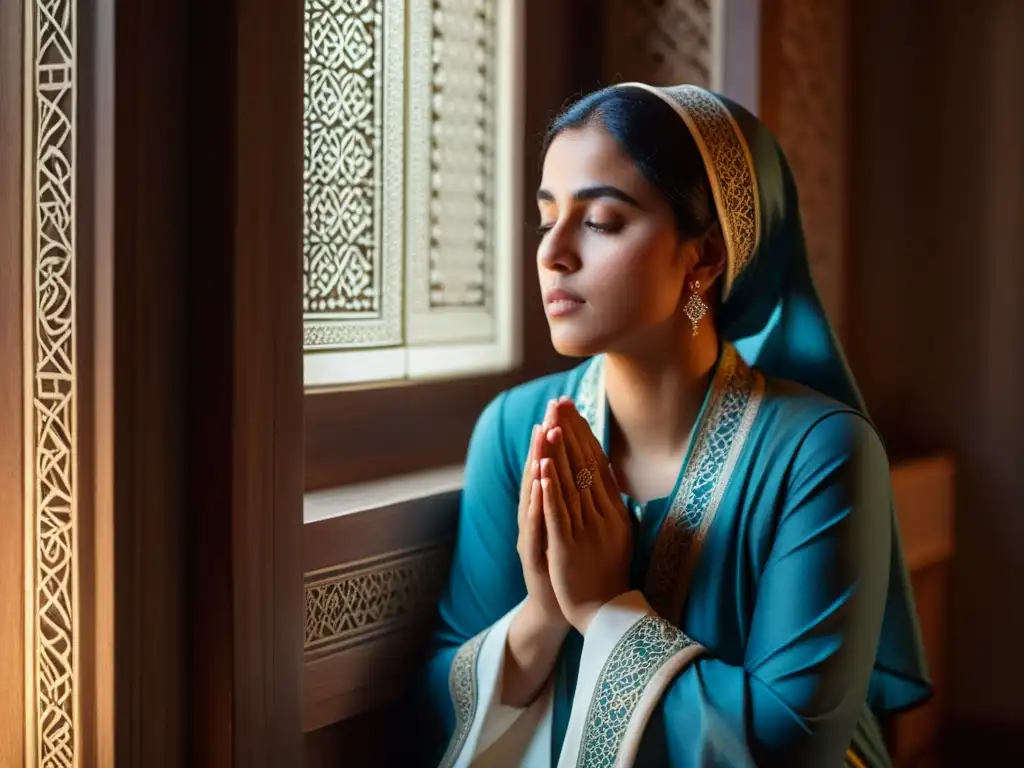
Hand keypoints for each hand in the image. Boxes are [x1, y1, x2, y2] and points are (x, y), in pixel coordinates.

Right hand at [516, 400, 567, 628]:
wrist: (559, 608)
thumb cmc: (569, 566)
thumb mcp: (574, 528)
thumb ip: (575, 499)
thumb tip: (590, 468)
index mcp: (547, 508)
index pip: (552, 463)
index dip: (558, 435)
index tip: (563, 406)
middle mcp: (536, 515)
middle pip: (541, 470)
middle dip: (547, 438)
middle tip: (552, 408)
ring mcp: (532, 532)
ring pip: (535, 491)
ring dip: (540, 459)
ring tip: (544, 431)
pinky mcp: (534, 551)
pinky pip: (536, 520)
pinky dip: (538, 498)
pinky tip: (542, 477)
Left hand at [540, 400, 632, 633]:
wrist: (606, 615)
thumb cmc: (608, 572)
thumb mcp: (618, 533)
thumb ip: (613, 504)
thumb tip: (609, 475)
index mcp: (614, 510)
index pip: (597, 463)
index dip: (584, 435)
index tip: (572, 410)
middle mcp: (603, 516)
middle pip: (584, 467)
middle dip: (569, 433)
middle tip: (559, 403)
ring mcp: (586, 531)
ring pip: (570, 485)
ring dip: (560, 453)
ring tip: (550, 425)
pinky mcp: (568, 548)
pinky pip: (558, 514)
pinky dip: (550, 489)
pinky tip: (543, 467)